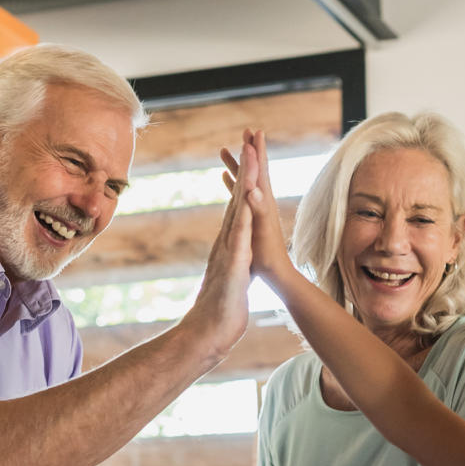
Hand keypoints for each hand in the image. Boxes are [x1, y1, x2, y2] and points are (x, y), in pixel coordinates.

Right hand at [182, 136, 252, 362]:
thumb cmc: (224, 307)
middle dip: (246, 163)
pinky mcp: (233, 264)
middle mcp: (228, 239)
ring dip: (245, 181)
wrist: (210, 331)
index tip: (252, 148)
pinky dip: (244, 216)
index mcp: (232, 240)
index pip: (240, 201)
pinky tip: (248, 199)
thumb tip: (237, 249)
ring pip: (238, 209)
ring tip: (251, 155)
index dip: (247, 174)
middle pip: (239, 195)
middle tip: (250, 134)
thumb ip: (236, 258)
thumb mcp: (235, 275)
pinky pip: (239, 236)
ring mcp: (229, 249)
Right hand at [220, 129, 291, 281]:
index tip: (255, 131)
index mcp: (264, 200)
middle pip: (256, 169)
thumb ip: (258, 208)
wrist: (276, 271)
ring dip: (238, 164)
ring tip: (224, 149)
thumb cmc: (268, 253)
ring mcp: (257, 208)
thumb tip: (252, 187)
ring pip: (245, 179)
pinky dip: (232, 183)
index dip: (257, 150)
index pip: (261, 169)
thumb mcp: (262, 229)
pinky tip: (224, 178)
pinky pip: (240, 194)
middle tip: (246, 130)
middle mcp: (262, 200)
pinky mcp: (252, 217)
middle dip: (250, 150)